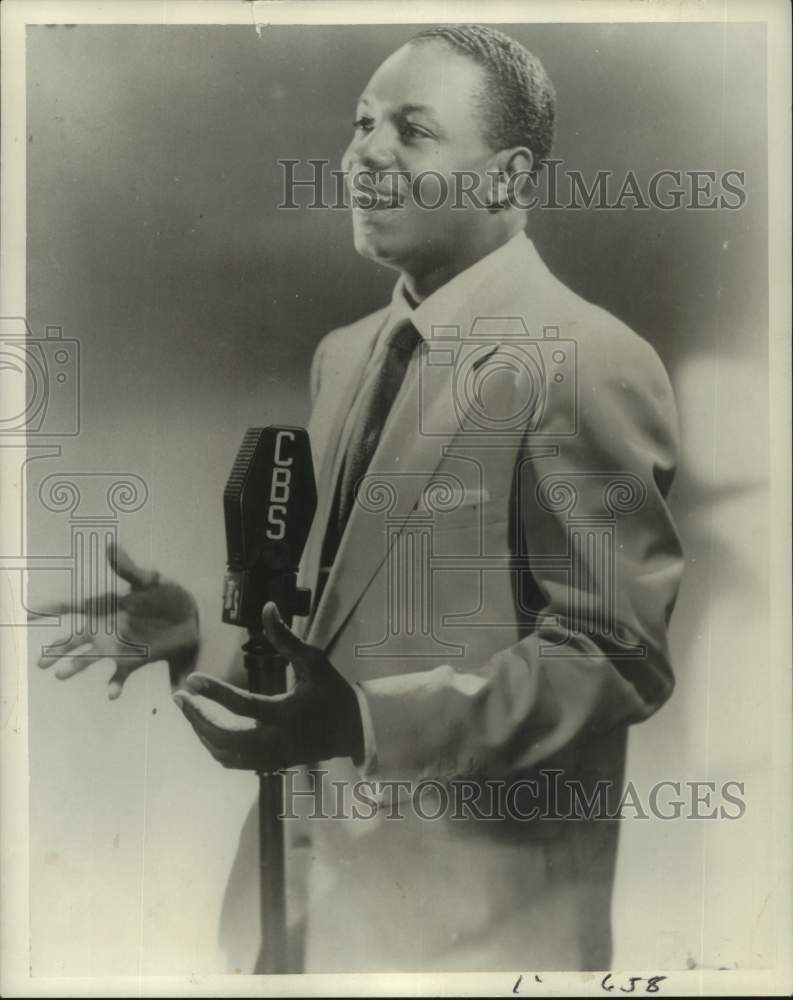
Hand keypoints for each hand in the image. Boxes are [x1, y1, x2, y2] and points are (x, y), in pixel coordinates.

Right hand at [31, 539, 199, 698]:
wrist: (190, 616)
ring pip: (88, 659)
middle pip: (73, 639)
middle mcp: (105, 628)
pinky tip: (112, 693)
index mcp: (105, 606)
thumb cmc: (166, 593)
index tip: (27, 613)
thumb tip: (111, 545)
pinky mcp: (133, 661)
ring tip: (60, 674)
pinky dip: (115, 685)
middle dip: (55, 649)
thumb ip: (128, 568)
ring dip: (74, 666)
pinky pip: (119, 676)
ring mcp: (117, 646)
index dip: (50, 609)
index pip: (72, 606)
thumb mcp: (149, 580)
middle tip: (39, 661)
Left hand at [172, 602, 363, 770]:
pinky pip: (232, 761)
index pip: (244, 705)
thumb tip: (267, 608)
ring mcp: (272, 757)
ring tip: (188, 709)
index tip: (191, 679)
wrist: (354, 731)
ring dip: (202, 732)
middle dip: (197, 718)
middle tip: (180, 697)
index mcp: (288, 714)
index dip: (214, 692)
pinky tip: (205, 725)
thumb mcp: (314, 662)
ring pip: (224, 753)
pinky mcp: (269, 765)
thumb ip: (287, 638)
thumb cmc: (333, 693)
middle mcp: (277, 740)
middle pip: (225, 737)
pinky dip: (214, 745)